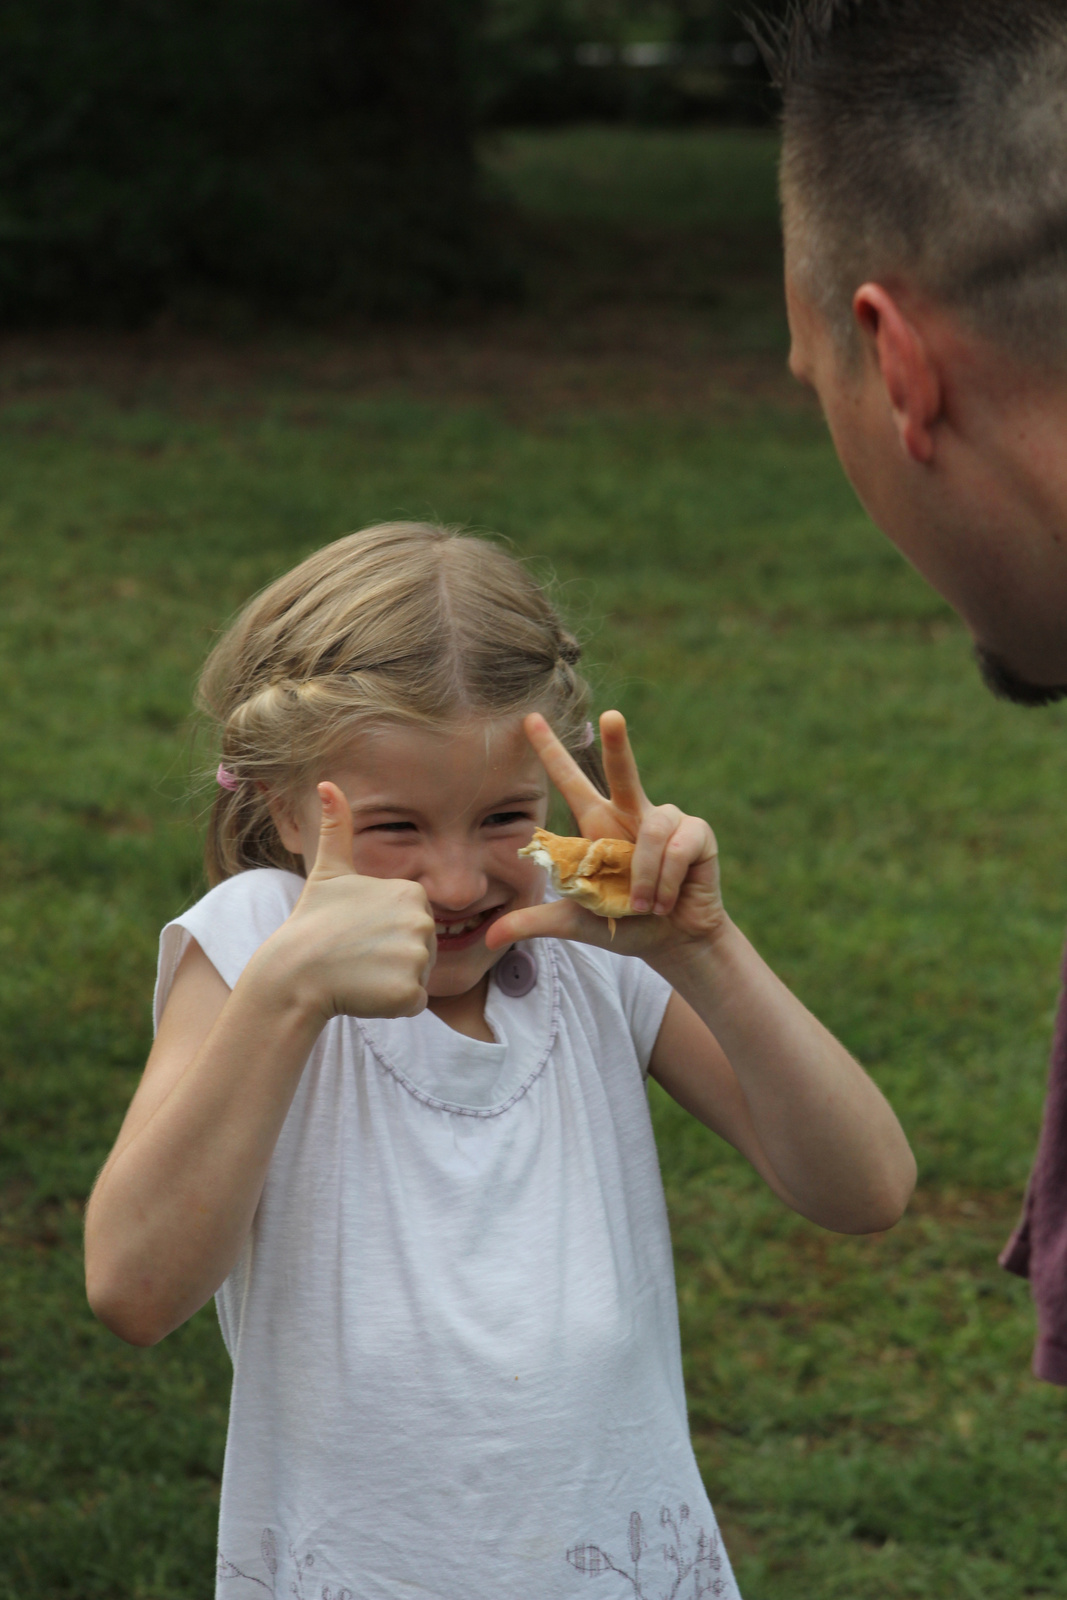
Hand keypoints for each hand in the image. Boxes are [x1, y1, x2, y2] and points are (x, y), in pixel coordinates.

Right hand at [268, 782, 435, 1024]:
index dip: (388, 930)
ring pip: (418, 975)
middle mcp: (422, 922)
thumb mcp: (328, 872)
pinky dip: (391, 1004)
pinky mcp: (408, 993)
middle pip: (423, 947)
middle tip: (357, 953)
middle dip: (393, 955)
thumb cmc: (312, 922)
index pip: (415, 920)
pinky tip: (365, 992)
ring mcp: (417, 958)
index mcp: (411, 892)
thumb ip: (338, 829)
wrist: (293, 972)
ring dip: (392, 979)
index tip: (359, 930)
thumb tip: (326, 783)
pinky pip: (412, 1002)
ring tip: (360, 971)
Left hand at [485, 711, 725, 961]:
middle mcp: (631, 814)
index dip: (551, 750)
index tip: (529, 719)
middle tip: (610, 715)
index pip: (571, 781)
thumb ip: (535, 922)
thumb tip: (490, 939)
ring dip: (645, 877)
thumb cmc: (624, 923)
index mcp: (598, 826)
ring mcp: (666, 821)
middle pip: (622, 770)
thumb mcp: (574, 920)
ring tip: (645, 905)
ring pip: (650, 831)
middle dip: (618, 742)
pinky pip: (676, 848)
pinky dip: (666, 880)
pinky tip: (668, 899)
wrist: (673, 942)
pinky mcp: (697, 833)